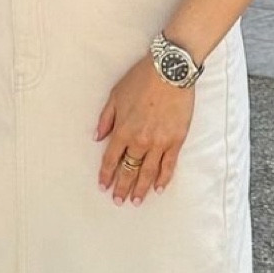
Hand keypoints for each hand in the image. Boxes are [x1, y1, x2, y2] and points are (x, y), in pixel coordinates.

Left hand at [93, 55, 194, 204]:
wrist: (170, 71)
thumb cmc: (141, 79)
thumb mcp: (115, 96)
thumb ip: (106, 119)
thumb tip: (97, 137)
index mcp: (122, 130)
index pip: (111, 159)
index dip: (106, 174)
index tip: (104, 186)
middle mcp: (139, 141)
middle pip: (128, 170)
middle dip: (122, 187)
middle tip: (119, 201)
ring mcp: (159, 143)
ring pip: (148, 172)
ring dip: (141, 189)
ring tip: (137, 201)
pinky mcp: (176, 140)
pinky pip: (169, 165)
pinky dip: (163, 178)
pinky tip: (158, 188)